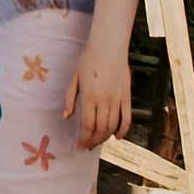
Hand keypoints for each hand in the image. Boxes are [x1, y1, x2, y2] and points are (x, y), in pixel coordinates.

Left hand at [68, 29, 133, 150]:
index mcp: (89, 96)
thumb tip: (66, 116)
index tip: (80, 146)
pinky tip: (117, 137)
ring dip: (105, 137)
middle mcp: (104, 100)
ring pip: (113, 126)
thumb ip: (71, 98)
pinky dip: (123, 131)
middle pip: (100, 129)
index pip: (87, 125)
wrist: (108, 47)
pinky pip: (127, 119)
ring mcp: (117, 99)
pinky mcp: (127, 97)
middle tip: (88, 146)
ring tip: (98, 141)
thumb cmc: (88, 60)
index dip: (84, 139)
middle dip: (93, 141)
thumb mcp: (75, 78)